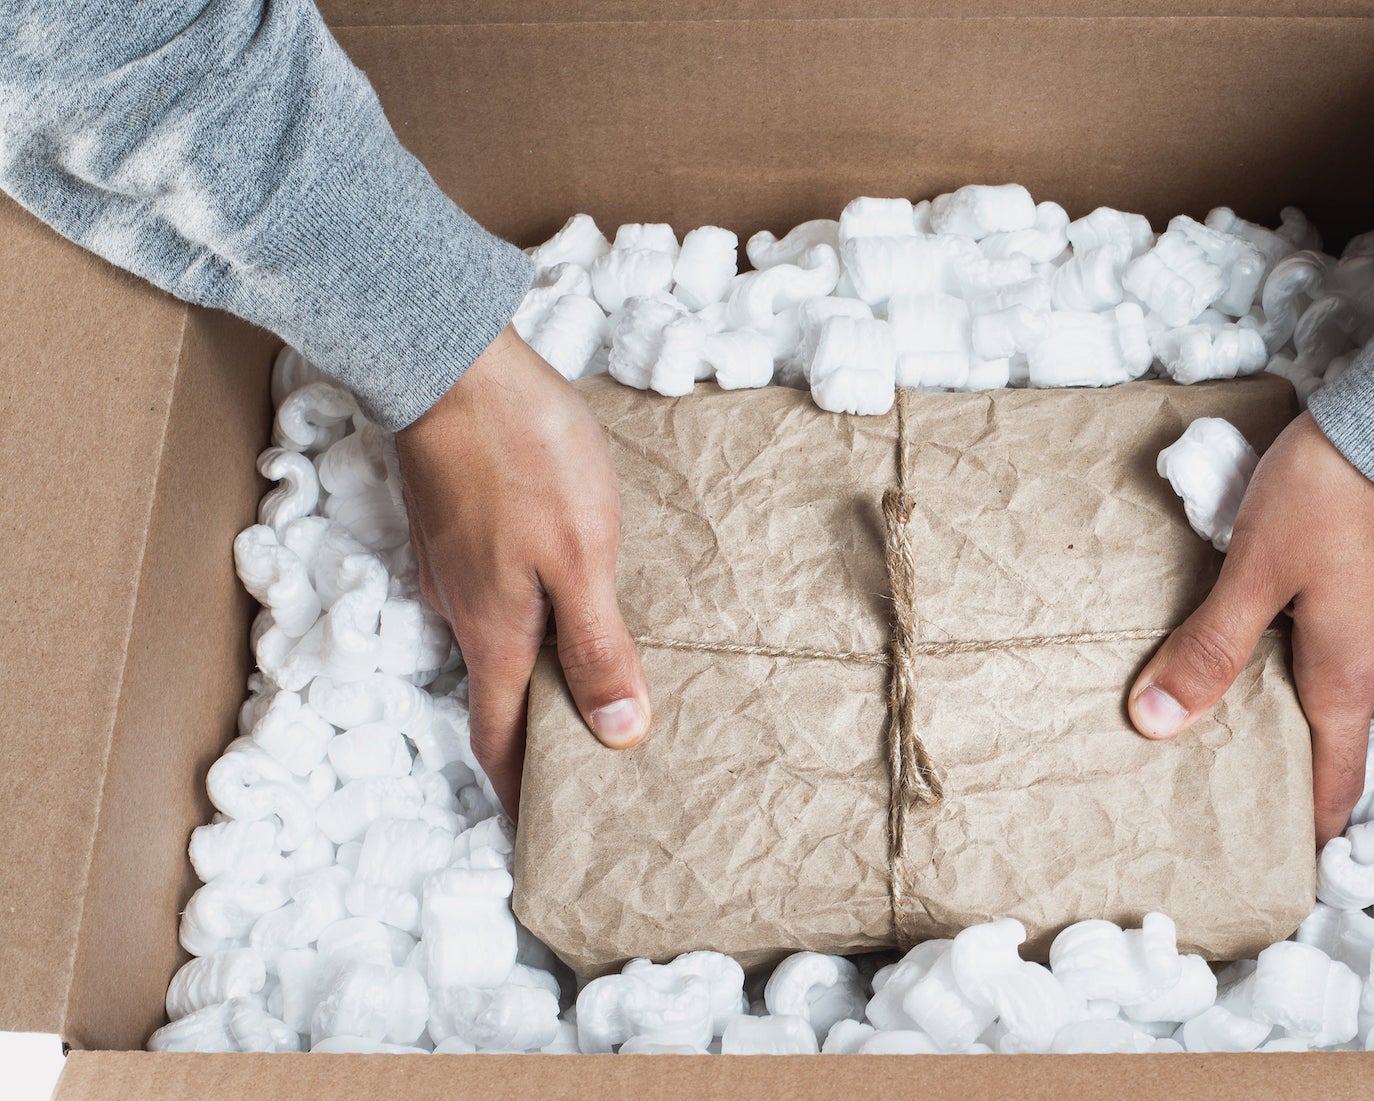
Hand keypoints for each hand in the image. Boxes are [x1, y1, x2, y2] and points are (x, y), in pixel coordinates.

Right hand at [397, 326, 649, 815]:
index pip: (500, 740)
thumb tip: (616, 736)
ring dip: (526, 683)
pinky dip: (519, 625)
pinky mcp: (454, 526)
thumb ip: (597, 645)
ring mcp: (450, 567)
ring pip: (490, 647)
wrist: (451, 361)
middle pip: (493, 700)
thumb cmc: (525, 456)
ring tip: (577, 699)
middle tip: (569, 781)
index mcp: (496, 632)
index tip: (534, 839)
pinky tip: (555, 609)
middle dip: (524, 749)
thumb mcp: (581, 555)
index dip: (516, 795)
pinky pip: (488, 600)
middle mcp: (461, 611)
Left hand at [1127, 413, 1373, 847]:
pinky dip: (1327, 628)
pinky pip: (1365, 618)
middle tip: (1239, 759)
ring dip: (1306, 678)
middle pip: (1338, 723)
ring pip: (1351, 663)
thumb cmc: (1341, 491)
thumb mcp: (1255, 570)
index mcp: (1348, 676)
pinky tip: (1291, 601)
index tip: (1289, 860)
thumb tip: (1153, 723)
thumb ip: (1208, 647)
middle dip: (1293, 747)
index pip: (1334, 780)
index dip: (1310, 828)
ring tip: (1249, 675)